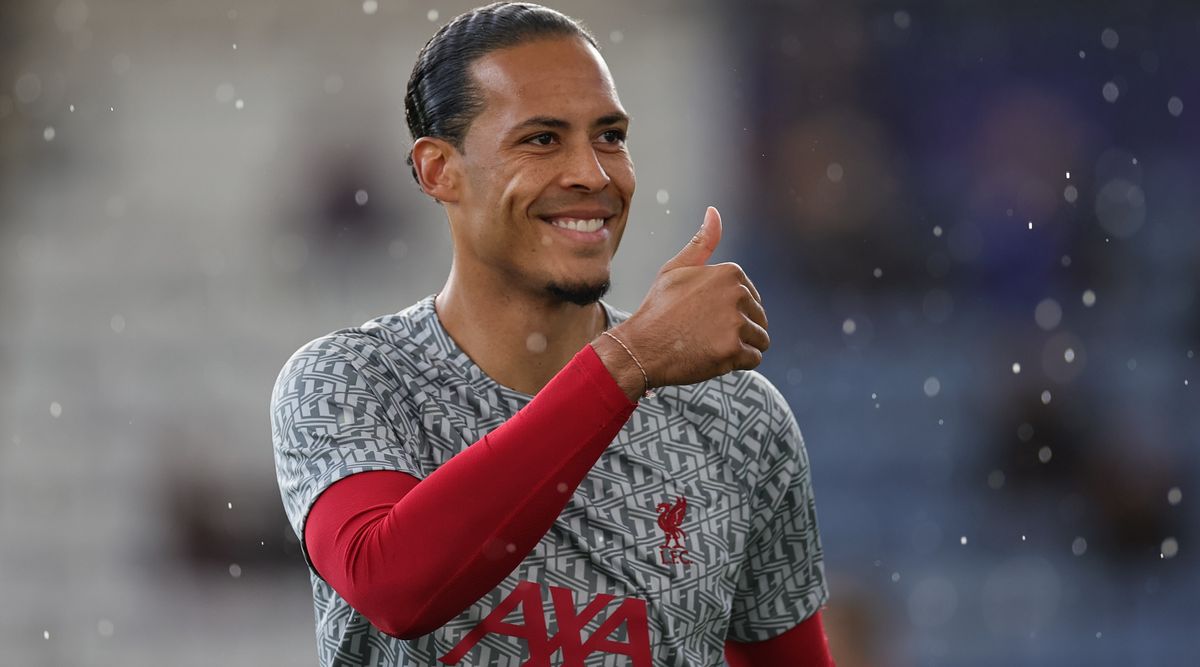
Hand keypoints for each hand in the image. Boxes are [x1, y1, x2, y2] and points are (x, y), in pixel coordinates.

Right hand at [603, 206, 768, 390]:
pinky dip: (738, 363)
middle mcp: (738, 294)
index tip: (704, 316)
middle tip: (704, 333)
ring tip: (711, 345)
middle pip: (759, 318)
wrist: (640, 347)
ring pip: (760, 338)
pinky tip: (713, 357)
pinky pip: (754, 358)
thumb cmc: (658, 308)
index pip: (751, 298)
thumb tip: (714, 211)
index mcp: (730, 273)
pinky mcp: (735, 349)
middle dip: (738, 330)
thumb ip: (702, 242)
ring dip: (741, 347)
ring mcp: (736, 322)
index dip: (730, 312)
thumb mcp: (676, 269)